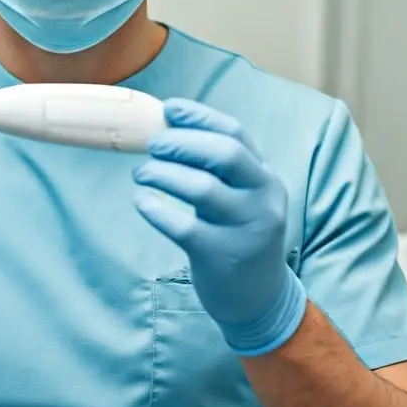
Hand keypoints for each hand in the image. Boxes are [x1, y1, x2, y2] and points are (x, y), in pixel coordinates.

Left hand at [132, 99, 307, 355]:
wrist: (258, 298)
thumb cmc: (237, 236)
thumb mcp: (240, 197)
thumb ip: (215, 167)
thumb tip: (167, 126)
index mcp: (264, 177)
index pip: (235, 133)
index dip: (200, 117)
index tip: (168, 108)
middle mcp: (263, 199)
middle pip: (225, 154)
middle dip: (182, 143)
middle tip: (152, 145)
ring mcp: (246, 229)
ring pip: (204, 188)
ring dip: (164, 174)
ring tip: (141, 173)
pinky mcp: (223, 256)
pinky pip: (186, 227)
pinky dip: (157, 210)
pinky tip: (142, 202)